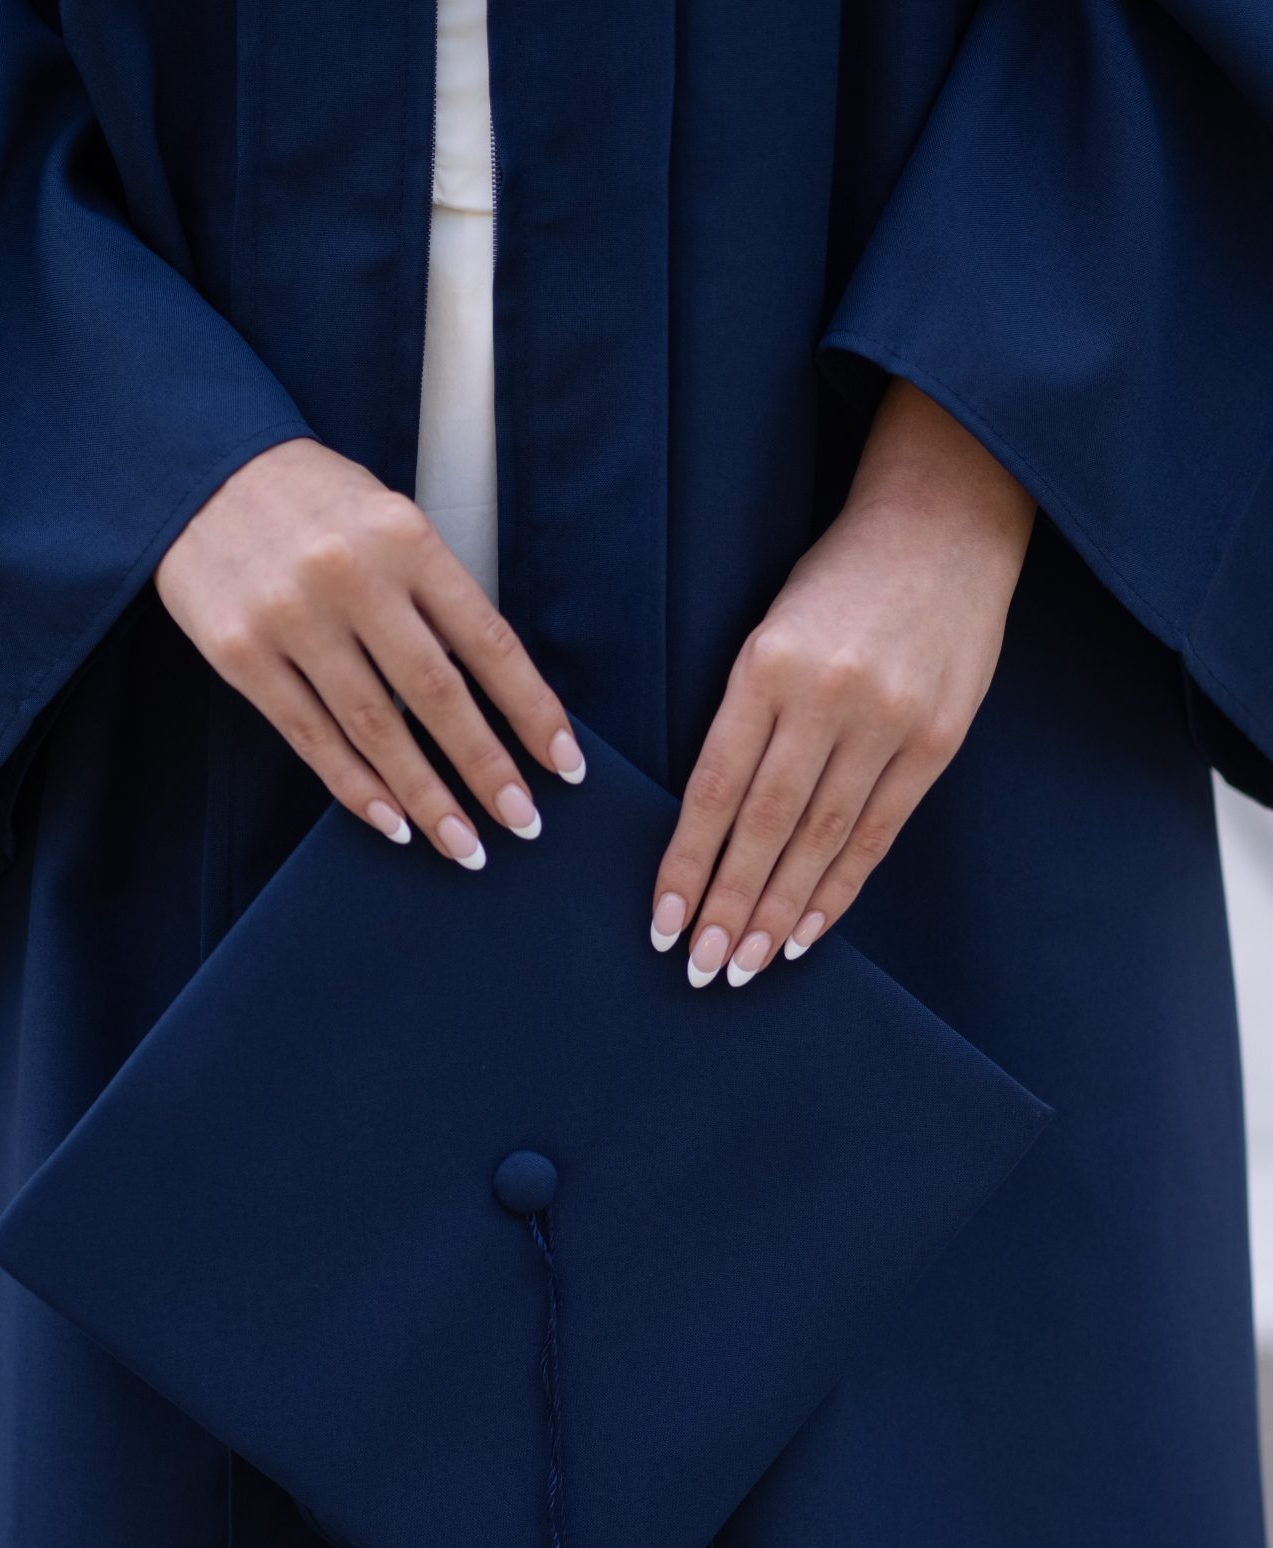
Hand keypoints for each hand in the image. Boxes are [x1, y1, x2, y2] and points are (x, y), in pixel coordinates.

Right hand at [155, 436, 583, 864]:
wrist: (200, 473)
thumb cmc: (315, 505)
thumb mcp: (388, 521)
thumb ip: (433, 597)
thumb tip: (491, 701)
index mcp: (404, 536)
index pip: (487, 641)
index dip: (531, 712)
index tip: (565, 766)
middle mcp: (350, 575)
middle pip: (434, 694)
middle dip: (486, 769)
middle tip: (524, 824)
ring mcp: (291, 616)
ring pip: (374, 728)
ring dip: (425, 797)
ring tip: (463, 845)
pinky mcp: (240, 652)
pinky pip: (311, 737)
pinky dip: (356, 788)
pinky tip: (393, 823)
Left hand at [650, 381, 1035, 982]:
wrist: (945, 519)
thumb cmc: (838, 579)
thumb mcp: (769, 630)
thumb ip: (745, 717)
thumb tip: (712, 823)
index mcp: (767, 665)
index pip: (715, 787)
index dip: (688, 862)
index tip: (663, 921)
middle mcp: (828, 697)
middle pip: (767, 824)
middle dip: (729, 904)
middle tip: (701, 967)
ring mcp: (890, 720)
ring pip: (822, 838)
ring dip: (780, 911)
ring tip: (747, 964)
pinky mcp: (938, 737)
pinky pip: (879, 831)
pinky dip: (840, 887)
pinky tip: (809, 932)